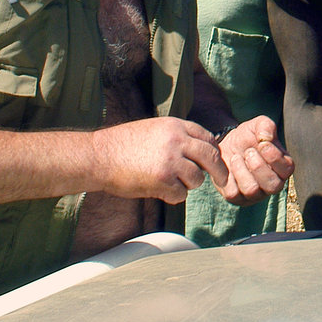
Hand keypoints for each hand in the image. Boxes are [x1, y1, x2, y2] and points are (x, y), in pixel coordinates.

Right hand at [90, 117, 228, 203]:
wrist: (99, 156)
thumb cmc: (122, 145)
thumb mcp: (154, 129)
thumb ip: (176, 137)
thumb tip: (198, 151)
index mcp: (175, 125)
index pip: (207, 137)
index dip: (213, 151)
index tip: (215, 161)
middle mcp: (177, 140)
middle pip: (212, 156)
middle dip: (219, 170)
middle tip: (222, 180)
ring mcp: (171, 160)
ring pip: (197, 178)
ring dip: (188, 185)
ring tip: (170, 182)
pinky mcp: (163, 180)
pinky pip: (181, 194)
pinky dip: (173, 196)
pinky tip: (160, 191)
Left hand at [215, 116, 294, 206]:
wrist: (226, 144)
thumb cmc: (248, 137)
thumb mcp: (258, 125)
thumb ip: (266, 126)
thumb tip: (266, 138)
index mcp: (282, 168)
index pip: (287, 169)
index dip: (274, 157)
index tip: (262, 143)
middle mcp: (271, 184)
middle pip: (273, 186)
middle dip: (258, 166)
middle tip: (249, 152)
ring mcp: (254, 194)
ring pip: (252, 190)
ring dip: (242, 170)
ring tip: (236, 157)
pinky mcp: (236, 198)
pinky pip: (233, 193)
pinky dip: (229, 177)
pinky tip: (229, 167)